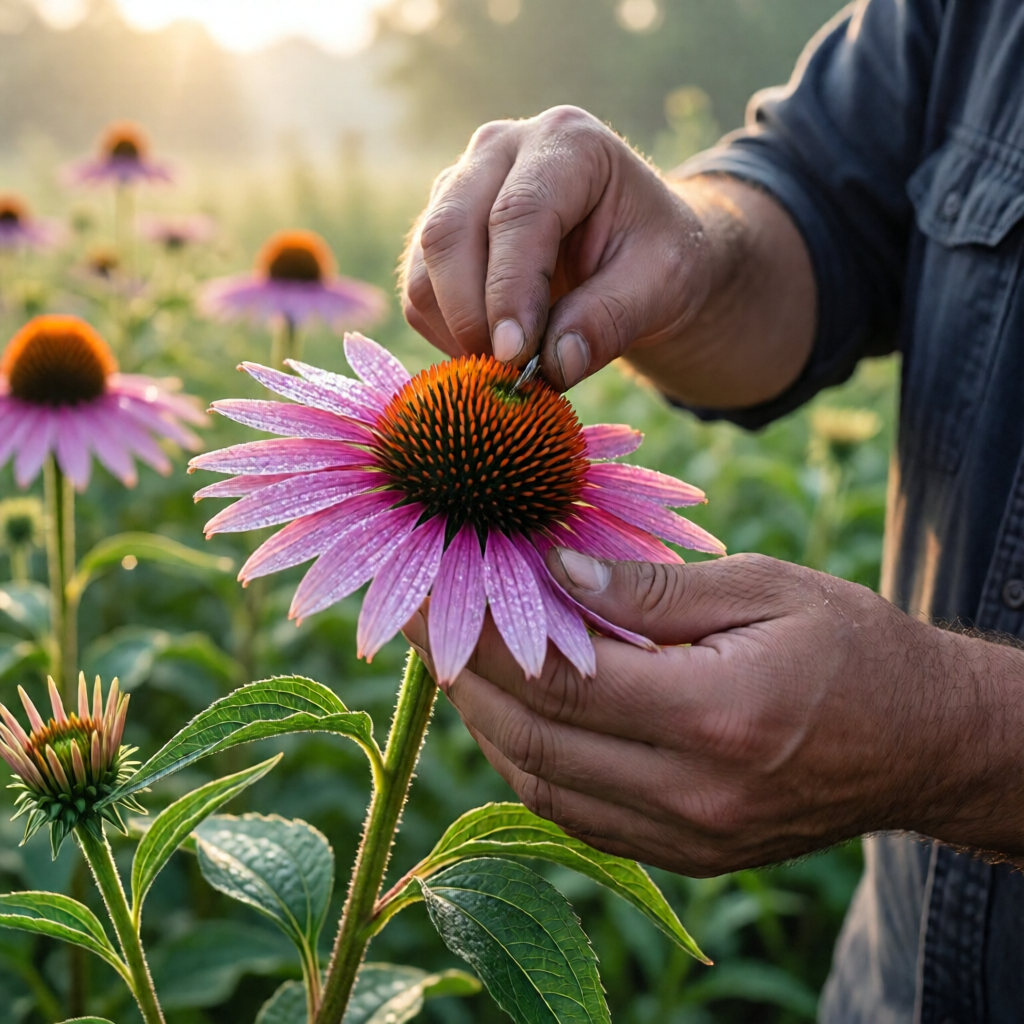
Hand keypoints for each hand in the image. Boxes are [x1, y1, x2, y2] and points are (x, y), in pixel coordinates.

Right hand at [400, 105, 712, 389]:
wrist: (636, 251)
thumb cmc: (654, 257)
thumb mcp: (659, 285)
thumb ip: (611, 320)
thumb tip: (555, 366)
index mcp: (567, 142)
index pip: (519, 214)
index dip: (510, 290)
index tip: (513, 356)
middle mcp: (500, 149)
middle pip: (450, 233)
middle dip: (471, 316)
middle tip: (506, 375)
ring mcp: (459, 186)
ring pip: (424, 266)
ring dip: (455, 331)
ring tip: (507, 369)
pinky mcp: (436, 230)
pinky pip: (419, 292)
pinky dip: (446, 334)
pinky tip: (492, 353)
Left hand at [405, 551, 1023, 873]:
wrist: (923, 740)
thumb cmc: (852, 646)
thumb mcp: (763, 589)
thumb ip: (653, 589)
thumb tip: (556, 570)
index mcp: (715, 715)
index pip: (557, 677)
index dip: (479, 634)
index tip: (428, 593)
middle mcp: (693, 793)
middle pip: (535, 739)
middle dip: (465, 679)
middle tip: (426, 624)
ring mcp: (688, 837)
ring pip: (543, 789)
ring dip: (488, 725)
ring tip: (459, 664)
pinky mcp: (686, 854)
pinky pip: (578, 818)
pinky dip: (531, 766)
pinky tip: (516, 718)